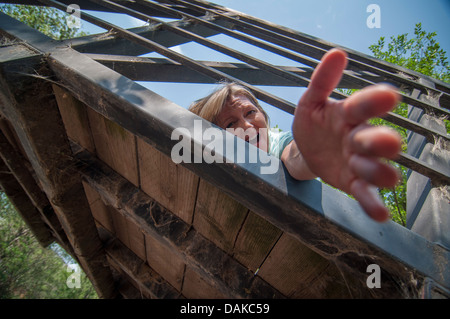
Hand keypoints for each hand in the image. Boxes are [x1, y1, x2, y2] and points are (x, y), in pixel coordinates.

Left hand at [292, 48, 401, 221]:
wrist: (306, 150)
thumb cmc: (313, 123)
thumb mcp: (310, 102)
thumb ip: (321, 82)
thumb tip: (336, 53)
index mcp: (348, 115)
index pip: (362, 105)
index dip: (374, 101)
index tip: (389, 95)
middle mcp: (358, 138)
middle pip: (373, 139)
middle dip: (380, 140)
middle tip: (386, 141)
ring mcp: (358, 162)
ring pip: (375, 168)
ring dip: (380, 172)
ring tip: (386, 178)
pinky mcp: (353, 182)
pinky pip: (365, 193)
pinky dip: (373, 203)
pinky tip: (380, 214)